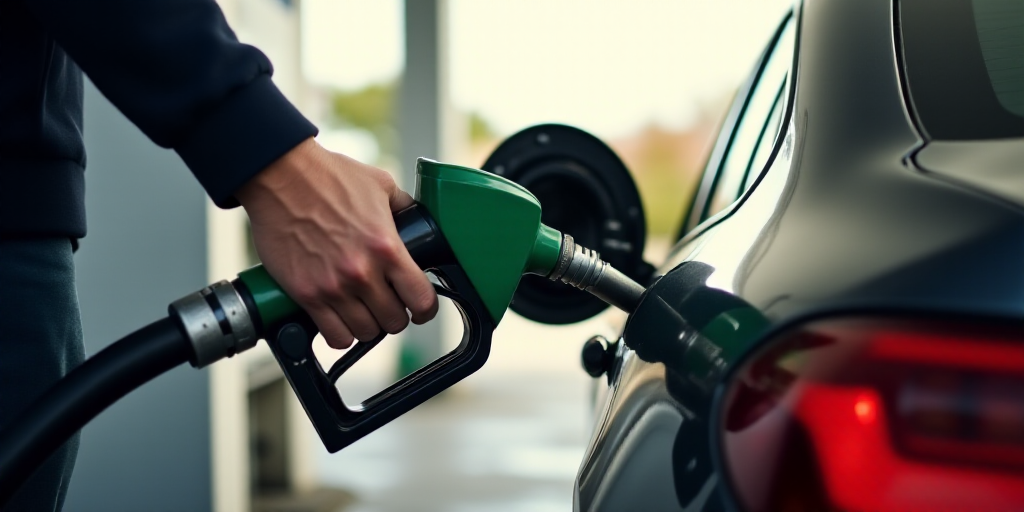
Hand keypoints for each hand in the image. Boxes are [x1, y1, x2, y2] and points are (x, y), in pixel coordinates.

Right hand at [236, 137, 437, 348]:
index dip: (426, 308)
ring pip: (366, 333)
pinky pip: (334, 336)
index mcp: (387, 247)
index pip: (421, 299)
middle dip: (395, 314)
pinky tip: (341, 319)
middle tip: (387, 304)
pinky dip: (341, 334)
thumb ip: (404, 208)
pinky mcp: (306, 294)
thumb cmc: (329, 177)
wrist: (281, 176)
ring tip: (364, 311)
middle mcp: (362, 272)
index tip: (420, 307)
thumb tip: (418, 221)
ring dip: (369, 325)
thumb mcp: (381, 185)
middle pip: (394, 321)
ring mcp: (333, 287)